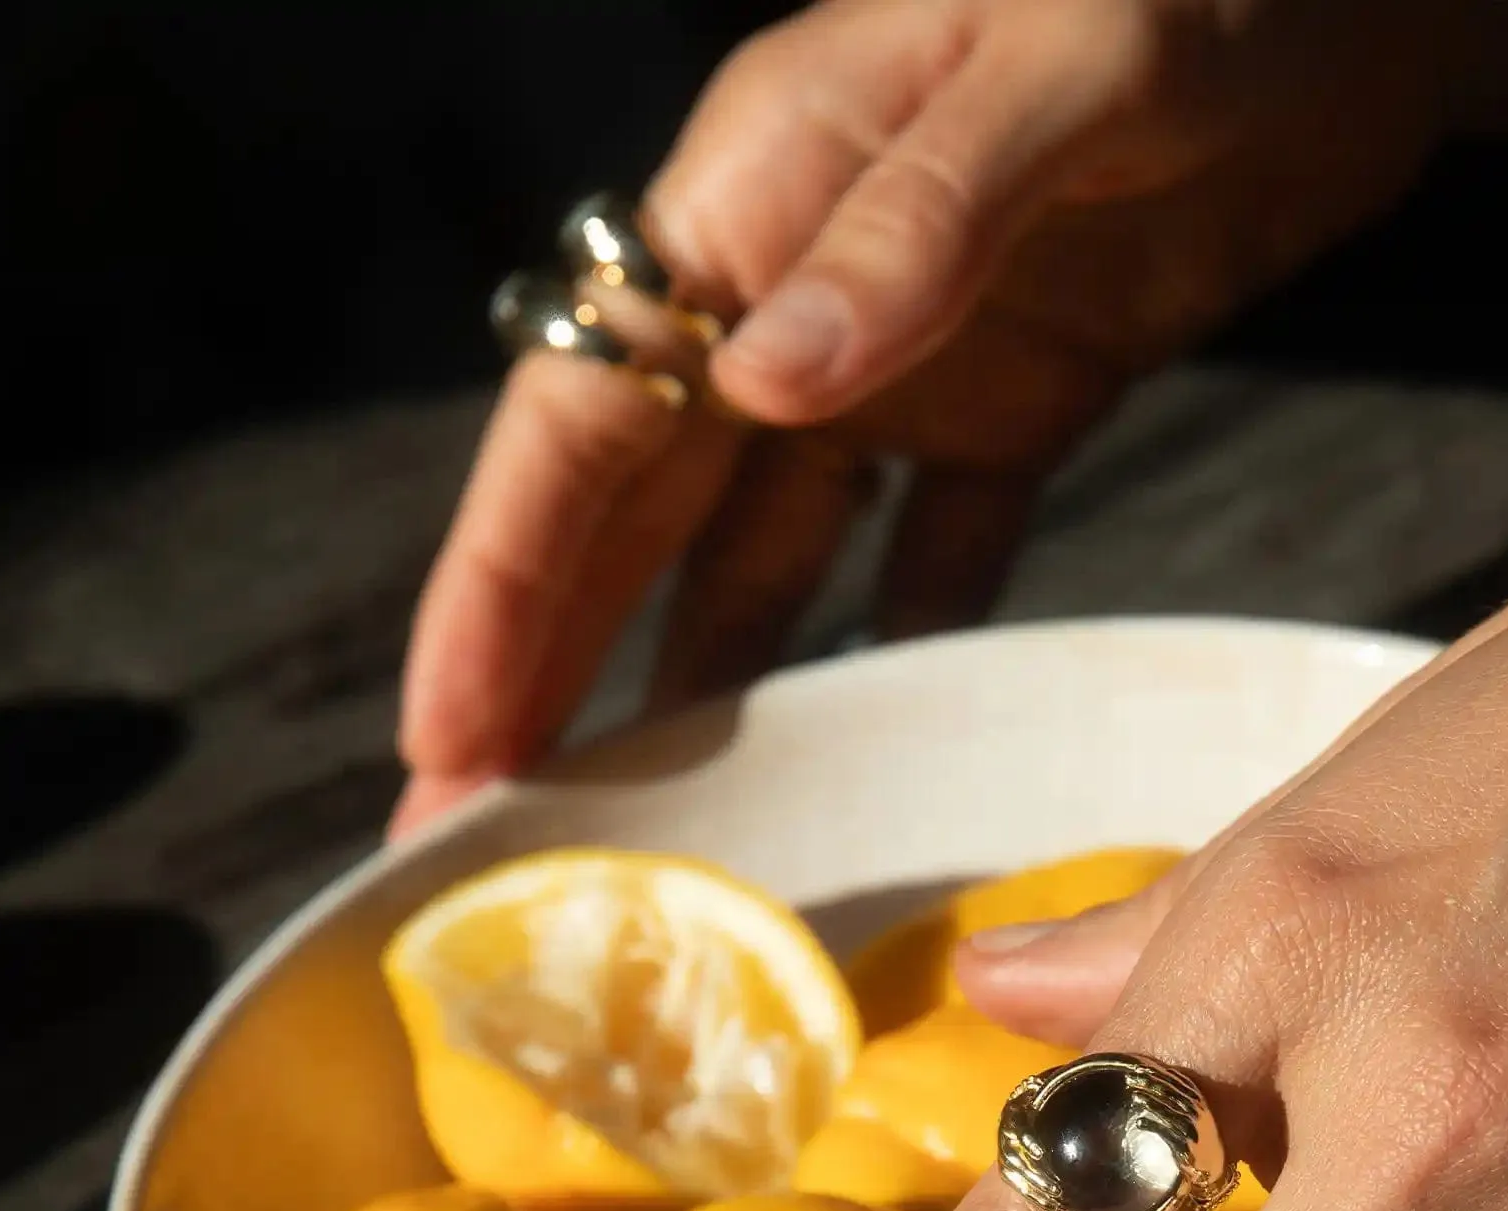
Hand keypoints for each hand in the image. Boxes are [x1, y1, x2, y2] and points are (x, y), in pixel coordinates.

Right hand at [392, 0, 1457, 832]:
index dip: (506, 584)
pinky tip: (864, 755)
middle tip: (489, 833)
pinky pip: (937, 551)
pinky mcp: (1025, 395)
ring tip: (647, 836)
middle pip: (641, 514)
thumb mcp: (1060, 66)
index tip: (447, 740)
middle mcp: (802, 290)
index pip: (586, 417)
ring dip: (700, 685)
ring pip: (766, 549)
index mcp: (757, 197)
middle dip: (556, 672)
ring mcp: (912, 354)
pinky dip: (897, 647)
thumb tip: (764, 382)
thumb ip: (913, 221)